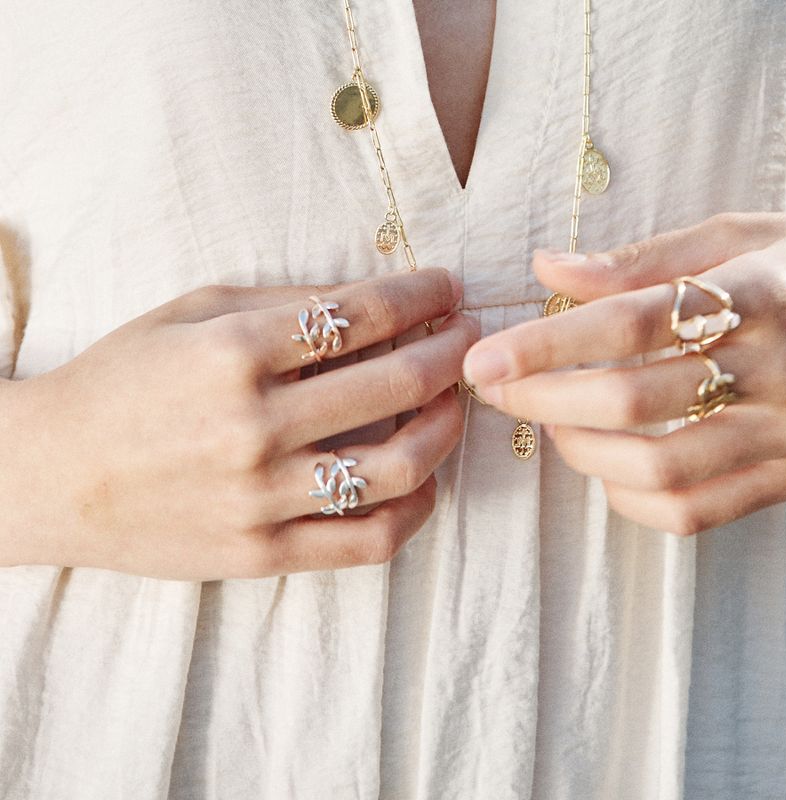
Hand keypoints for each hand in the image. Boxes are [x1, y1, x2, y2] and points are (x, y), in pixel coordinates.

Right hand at [2, 268, 476, 578]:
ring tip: (454, 403)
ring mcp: (261, 498)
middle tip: (468, 338)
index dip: (421, 293)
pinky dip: (416, 508)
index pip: (362, 314)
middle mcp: (254, 426)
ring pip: (399, 466)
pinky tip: (424, 479)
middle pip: (397, 383)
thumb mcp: (190, 313)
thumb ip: (284, 302)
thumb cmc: (121, 381)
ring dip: (447, 427)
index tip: (447, 288)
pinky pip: (368, 539)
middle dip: (450, 351)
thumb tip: (373, 296)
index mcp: (233, 352)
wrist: (53, 475)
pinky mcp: (262, 554)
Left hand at [463, 213, 785, 533]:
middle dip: (545, 398)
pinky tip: (606, 468)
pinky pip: (695, 513)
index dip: (550, 343)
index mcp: (760, 293)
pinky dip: (631, 499)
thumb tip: (549, 268)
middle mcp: (775, 368)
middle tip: (496, 386)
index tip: (488, 356)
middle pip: (634, 399)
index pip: (633, 321)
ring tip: (549, 422)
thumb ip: (641, 259)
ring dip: (582, 450)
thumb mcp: (737, 237)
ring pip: (661, 466)